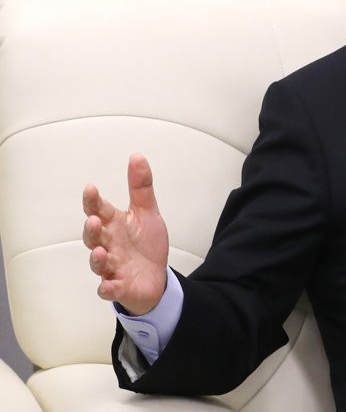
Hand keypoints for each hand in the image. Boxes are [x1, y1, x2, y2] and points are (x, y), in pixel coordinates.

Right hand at [82, 153, 168, 315]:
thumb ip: (140, 187)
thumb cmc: (145, 244)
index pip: (99, 210)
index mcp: (114, 224)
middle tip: (94, 220)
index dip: (93, 200)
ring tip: (100, 251)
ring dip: (97, 258)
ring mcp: (112, 267)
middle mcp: (108, 244)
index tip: (91, 189)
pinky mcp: (119, 286)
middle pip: (94, 236)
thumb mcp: (147, 212)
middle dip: (92, 229)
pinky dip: (108, 288)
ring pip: (99, 262)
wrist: (155, 276)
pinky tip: (108, 286)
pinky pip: (110, 289)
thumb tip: (136, 156)